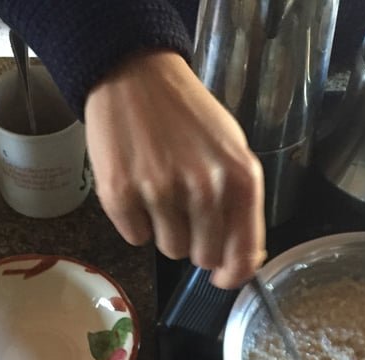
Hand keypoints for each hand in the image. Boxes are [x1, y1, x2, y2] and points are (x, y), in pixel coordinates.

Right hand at [84, 50, 265, 288]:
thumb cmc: (186, 116)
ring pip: (169, 249)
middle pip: (202, 257)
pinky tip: (136, 186)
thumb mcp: (231, 150)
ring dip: (164, 229)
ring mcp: (160, 191)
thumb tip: (240, 261)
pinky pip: (134, 237)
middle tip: (184, 209)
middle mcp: (204, 188)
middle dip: (195, 243)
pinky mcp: (120, 194)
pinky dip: (134, 220)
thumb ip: (240, 204)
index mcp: (239, 178)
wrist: (134, 76)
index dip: (233, 274)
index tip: (222, 278)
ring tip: (159, 189)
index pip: (244, 254)